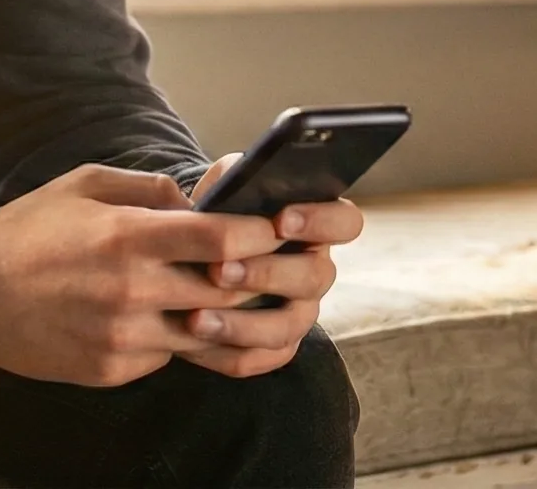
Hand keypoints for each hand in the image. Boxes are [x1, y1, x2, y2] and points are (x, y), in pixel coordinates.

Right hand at [0, 163, 283, 386]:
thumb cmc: (33, 229)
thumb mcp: (87, 184)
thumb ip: (151, 189)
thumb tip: (202, 205)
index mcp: (126, 236)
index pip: (220, 238)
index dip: (259, 233)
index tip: (273, 226)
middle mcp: (130, 290)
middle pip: (225, 289)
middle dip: (249, 274)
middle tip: (260, 260)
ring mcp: (122, 336)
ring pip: (203, 330)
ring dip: (216, 311)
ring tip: (214, 288)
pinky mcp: (113, 369)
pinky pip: (166, 354)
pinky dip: (172, 335)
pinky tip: (158, 314)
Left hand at [176, 152, 365, 378]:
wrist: (192, 251)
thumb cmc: (219, 210)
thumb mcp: (227, 183)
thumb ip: (238, 176)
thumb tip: (238, 183)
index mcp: (317, 226)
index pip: (346, 223)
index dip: (321, 222)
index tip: (280, 220)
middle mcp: (315, 271)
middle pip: (314, 279)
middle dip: (266, 274)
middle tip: (219, 269)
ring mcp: (299, 313)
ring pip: (286, 328)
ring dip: (241, 324)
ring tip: (195, 316)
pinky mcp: (272, 347)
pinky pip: (257, 359)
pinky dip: (223, 352)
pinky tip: (190, 340)